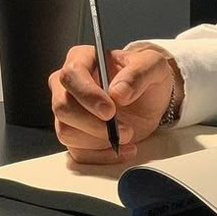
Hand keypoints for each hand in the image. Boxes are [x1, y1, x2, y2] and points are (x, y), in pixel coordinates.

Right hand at [48, 45, 181, 163]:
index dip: (87, 95)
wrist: (151, 98)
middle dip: (94, 124)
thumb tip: (118, 92)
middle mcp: (68, 85)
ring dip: (99, 141)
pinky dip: (102, 155)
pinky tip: (124, 150)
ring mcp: (68, 111)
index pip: (71, 75)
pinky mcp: (76, 134)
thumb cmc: (146, 76)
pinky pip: (78, 152)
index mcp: (82, 59)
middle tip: (125, 129)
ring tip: (129, 136)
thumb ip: (138, 73)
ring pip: (67, 132)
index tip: (110, 110)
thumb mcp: (153, 66)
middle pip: (63, 107)